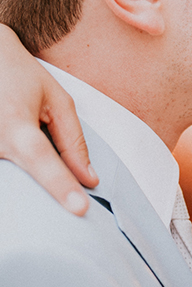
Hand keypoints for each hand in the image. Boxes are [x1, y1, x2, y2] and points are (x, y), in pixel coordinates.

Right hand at [0, 25, 97, 213]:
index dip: (61, 187)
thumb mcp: (57, 100)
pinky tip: (23, 159)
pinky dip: (17, 175)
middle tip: (63, 177)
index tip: (80, 210)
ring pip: (12, 182)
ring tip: (29, 140)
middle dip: (48, 188)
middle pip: (26, 179)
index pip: (43, 161)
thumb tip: (89, 179)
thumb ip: (73, 141)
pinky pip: (5, 177)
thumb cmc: (22, 77)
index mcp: (16, 124)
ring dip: (29, 179)